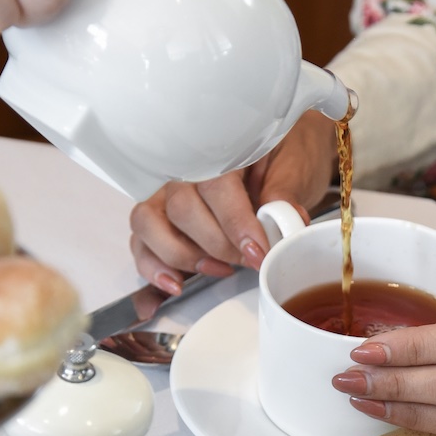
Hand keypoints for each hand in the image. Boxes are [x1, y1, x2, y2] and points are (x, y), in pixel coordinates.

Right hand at [128, 109, 336, 291]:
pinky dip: (152, 268)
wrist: (281, 155)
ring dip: (182, 256)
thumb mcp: (294, 166)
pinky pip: (141, 243)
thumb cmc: (283, 156)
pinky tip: (174, 285)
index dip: (235, 224)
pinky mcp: (159, 220)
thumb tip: (284, 222)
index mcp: (218, 149)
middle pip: (181, 209)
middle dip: (217, 245)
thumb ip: (284, 192)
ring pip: (149, 224)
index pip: (215, 187)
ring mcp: (165, 194)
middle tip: (249, 260)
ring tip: (217, 269)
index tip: (258, 252)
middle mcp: (183, 169)